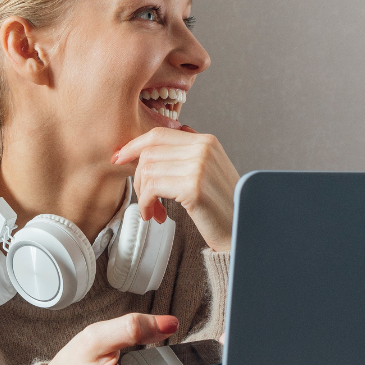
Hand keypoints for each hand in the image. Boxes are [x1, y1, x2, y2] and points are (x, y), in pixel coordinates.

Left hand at [112, 126, 237, 252]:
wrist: (245, 230)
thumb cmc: (223, 206)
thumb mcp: (209, 171)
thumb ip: (188, 154)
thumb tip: (154, 144)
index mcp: (206, 141)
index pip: (159, 134)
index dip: (134, 145)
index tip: (119, 158)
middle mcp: (203, 148)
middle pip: (149, 152)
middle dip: (139, 178)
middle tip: (145, 200)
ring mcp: (199, 165)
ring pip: (147, 170)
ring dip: (143, 195)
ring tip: (153, 211)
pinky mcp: (193, 186)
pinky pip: (152, 188)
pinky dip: (147, 204)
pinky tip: (156, 215)